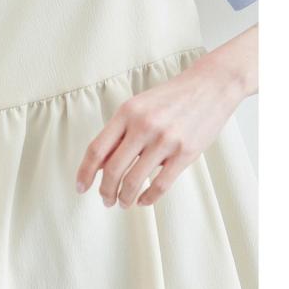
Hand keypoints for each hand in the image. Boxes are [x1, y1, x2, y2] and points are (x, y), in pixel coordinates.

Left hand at [74, 58, 246, 207]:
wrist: (209, 86)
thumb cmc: (169, 98)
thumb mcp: (137, 107)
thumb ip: (118, 133)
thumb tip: (98, 164)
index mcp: (126, 112)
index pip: (97, 148)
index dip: (85, 172)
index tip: (80, 187)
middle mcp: (143, 125)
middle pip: (113, 169)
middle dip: (105, 191)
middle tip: (105, 200)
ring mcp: (165, 140)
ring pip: (135, 181)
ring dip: (125, 197)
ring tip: (123, 203)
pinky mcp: (185, 153)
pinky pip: (161, 185)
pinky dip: (148, 198)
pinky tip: (143, 201)